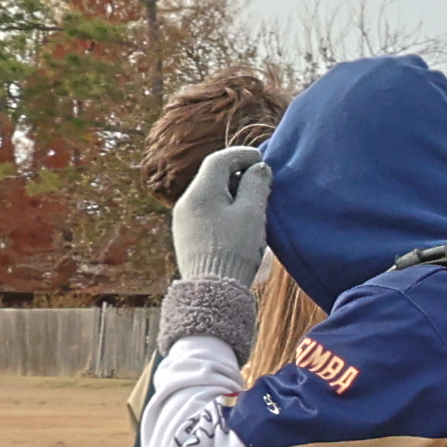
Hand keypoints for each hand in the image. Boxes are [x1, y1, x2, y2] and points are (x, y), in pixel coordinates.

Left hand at [170, 147, 272, 285]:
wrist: (212, 290)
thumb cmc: (235, 250)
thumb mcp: (252, 214)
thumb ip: (256, 185)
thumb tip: (259, 168)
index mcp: (200, 193)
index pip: (219, 160)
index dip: (242, 155)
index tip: (263, 160)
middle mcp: (186, 202)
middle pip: (212, 176)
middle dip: (238, 173)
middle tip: (263, 181)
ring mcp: (183, 220)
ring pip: (210, 194)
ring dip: (232, 191)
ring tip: (255, 203)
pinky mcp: (187, 235)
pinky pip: (206, 210)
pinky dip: (224, 206)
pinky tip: (239, 221)